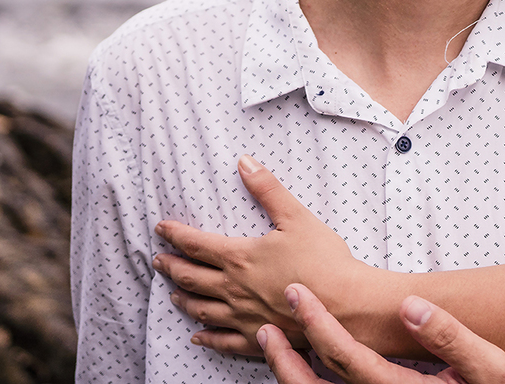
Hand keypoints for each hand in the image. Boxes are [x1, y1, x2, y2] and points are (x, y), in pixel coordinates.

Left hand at [154, 154, 375, 355]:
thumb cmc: (324, 260)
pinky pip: (222, 341)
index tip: (161, 229)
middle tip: (159, 260)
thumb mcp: (296, 217)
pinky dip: (206, 338)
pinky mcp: (256, 337)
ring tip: (173, 293)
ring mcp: (242, 317)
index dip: (176, 235)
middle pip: (191, 277)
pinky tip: (198, 336)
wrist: (345, 304)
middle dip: (171, 266)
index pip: (197, 244)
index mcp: (240, 258)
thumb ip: (268, 190)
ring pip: (201, 309)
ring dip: (183, 298)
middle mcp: (233, 289)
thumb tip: (245, 163)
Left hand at [260, 285, 504, 383]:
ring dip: (288, 375)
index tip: (298, 293)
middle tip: (268, 324)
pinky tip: (302, 368)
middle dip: (284, 356)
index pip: (345, 357)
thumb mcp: (490, 368)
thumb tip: (411, 305)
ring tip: (272, 345)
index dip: (317, 324)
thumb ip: (451, 336)